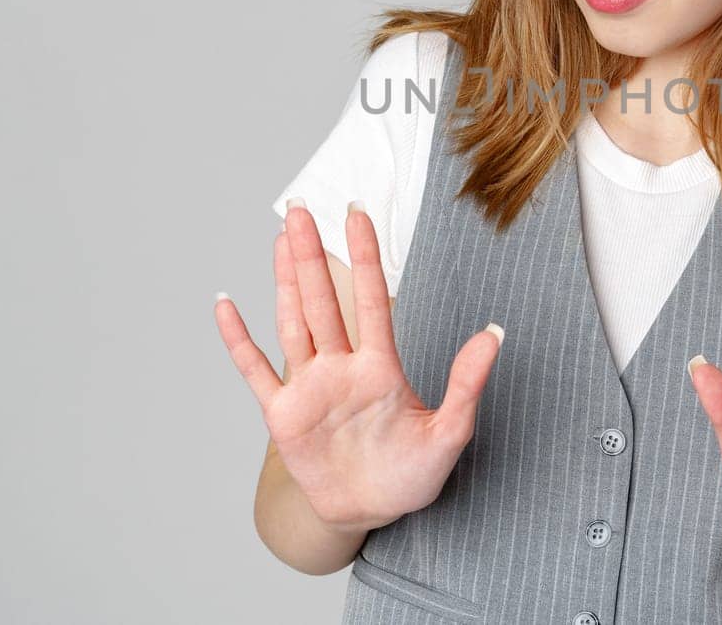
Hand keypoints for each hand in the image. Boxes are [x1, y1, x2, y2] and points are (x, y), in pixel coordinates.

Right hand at [214, 200, 505, 532]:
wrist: (371, 513)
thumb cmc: (412, 474)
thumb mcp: (450, 432)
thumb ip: (467, 383)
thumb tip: (495, 332)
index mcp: (381, 366)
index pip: (373, 299)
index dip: (365, 256)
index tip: (357, 213)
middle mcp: (342, 367)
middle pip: (325, 300)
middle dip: (313, 255)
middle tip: (302, 208)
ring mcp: (311, 387)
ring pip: (294, 323)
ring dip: (285, 282)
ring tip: (279, 238)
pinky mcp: (284, 414)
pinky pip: (257, 371)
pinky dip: (239, 340)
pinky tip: (225, 305)